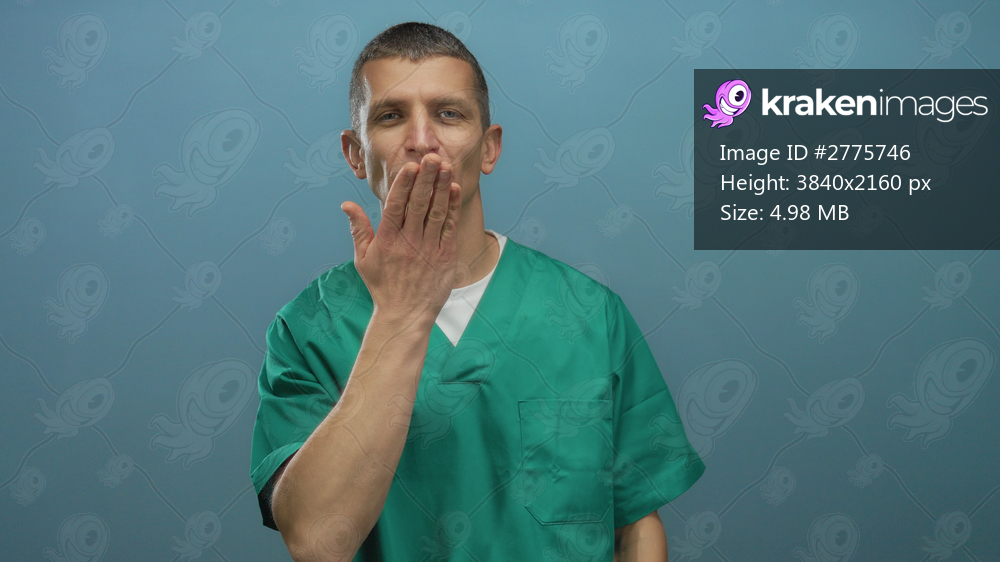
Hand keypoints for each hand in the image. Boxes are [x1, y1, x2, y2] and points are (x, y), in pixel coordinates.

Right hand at [340, 153, 461, 327]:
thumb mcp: (363, 259)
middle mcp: (408, 242)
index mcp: (387, 240)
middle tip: (433, 157)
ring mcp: (428, 249)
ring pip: (436, 212)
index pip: (395, 206)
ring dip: (442, 188)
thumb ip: (358, 229)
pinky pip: (450, 228)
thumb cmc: (383, 286)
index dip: (404, 185)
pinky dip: (452, 208)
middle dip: (426, 178)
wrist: (405, 315)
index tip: (410, 166)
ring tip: (446, 167)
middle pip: (418, 204)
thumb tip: (346, 204)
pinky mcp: (445, 256)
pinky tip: (454, 190)